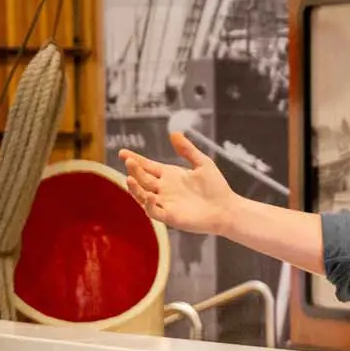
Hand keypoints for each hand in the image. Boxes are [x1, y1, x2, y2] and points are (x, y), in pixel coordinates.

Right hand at [121, 131, 235, 235]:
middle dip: (135, 170)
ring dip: (135, 188)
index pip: (147, 166)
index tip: (122, 152)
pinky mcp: (170, 217)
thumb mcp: (202, 163)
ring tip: (129, 178)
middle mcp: (164, 189)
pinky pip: (154, 212)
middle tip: (129, 161)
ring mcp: (165, 203)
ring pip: (143, 195)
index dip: (135, 160)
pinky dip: (149, 205)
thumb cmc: (216, 187)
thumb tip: (174, 132)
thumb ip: (187, 150)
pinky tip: (149, 196)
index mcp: (169, 175)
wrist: (227, 209)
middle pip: (143, 179)